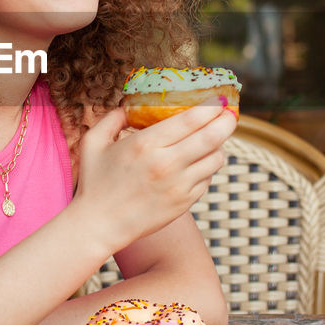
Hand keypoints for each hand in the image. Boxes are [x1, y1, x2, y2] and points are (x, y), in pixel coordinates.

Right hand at [73, 98, 236, 250]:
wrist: (99, 226)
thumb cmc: (94, 183)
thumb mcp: (94, 143)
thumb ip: (112, 118)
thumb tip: (129, 106)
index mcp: (146, 144)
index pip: (191, 119)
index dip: (211, 106)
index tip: (218, 98)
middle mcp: (166, 164)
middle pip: (212, 136)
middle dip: (227, 121)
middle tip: (230, 113)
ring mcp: (178, 186)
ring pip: (216, 159)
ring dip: (219, 145)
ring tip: (214, 138)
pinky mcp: (184, 203)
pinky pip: (207, 179)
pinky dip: (208, 167)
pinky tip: (199, 161)